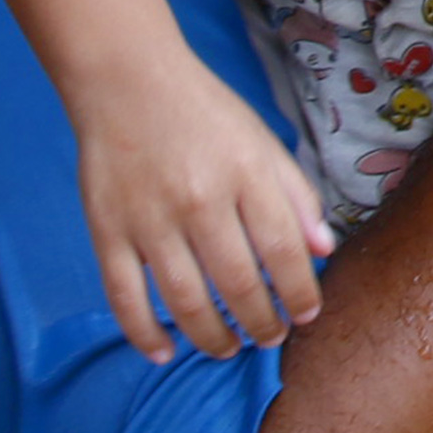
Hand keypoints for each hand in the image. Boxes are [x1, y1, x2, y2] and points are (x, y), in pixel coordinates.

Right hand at [73, 54, 337, 362]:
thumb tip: (324, 251)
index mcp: (246, 173)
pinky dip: (144, 334)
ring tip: (229, 347)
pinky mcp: (107, 230)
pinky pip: (125, 297)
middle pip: (238, 283)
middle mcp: (200, 199)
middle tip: (270, 338)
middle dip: (262, 323)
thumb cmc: (204, 114)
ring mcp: (150, 218)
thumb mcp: (262, 142)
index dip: (300, 293)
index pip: (284, 250)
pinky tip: (165, 351)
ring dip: (212, 336)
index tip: (307, 314)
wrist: (127, 81)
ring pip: (186, 300)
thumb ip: (296, 195)